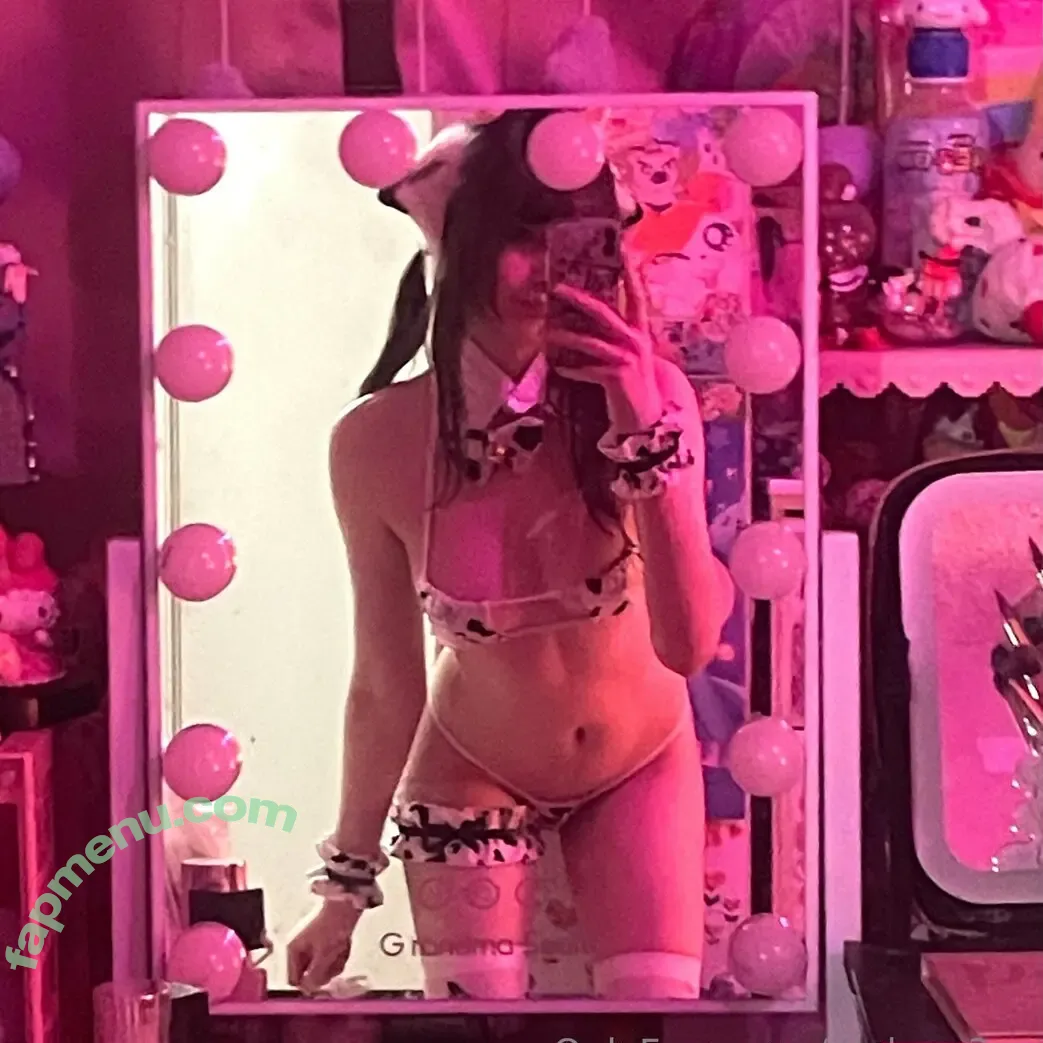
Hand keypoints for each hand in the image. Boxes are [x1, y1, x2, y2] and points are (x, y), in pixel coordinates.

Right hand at [286, 899, 361, 995]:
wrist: (346, 905)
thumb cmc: (332, 926)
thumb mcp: (323, 955)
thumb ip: (315, 975)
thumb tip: (309, 990)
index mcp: (293, 951)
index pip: (294, 980)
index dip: (307, 985)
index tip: (321, 983)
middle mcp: (300, 951)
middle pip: (310, 976)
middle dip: (325, 971)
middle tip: (334, 960)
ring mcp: (313, 948)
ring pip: (323, 969)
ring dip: (334, 963)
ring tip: (340, 950)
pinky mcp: (325, 945)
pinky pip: (332, 961)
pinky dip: (339, 956)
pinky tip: (344, 946)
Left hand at [546, 257, 662, 430]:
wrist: (647, 419)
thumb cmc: (635, 386)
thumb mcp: (633, 357)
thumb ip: (619, 338)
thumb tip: (592, 322)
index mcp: (640, 332)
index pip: (637, 297)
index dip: (631, 274)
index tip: (624, 251)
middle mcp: (636, 341)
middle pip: (604, 312)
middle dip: (578, 299)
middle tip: (556, 288)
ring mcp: (627, 359)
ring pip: (589, 340)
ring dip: (564, 336)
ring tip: (546, 334)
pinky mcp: (616, 377)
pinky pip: (585, 368)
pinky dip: (570, 368)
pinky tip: (558, 368)